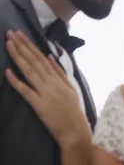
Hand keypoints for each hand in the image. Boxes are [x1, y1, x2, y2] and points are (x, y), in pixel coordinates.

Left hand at [4, 30, 90, 148]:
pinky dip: (16, 81)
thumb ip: (60, 73)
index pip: (42, 59)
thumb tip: (50, 56)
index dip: (30, 46)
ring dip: (18, 57)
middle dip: (22, 46)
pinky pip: (26, 91)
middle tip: (11, 33)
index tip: (20, 35)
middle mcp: (52, 83)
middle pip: (35, 62)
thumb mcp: (71, 89)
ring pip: (30, 71)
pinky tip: (7, 71)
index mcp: (59, 79)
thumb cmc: (73, 113)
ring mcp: (46, 93)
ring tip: (8, 44)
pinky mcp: (39, 105)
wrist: (76, 131)